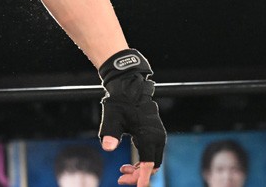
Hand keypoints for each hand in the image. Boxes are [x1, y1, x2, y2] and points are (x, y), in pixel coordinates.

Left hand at [98, 49, 166, 186]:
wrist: (129, 87)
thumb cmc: (120, 102)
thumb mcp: (112, 117)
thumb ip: (109, 133)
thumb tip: (107, 147)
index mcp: (148, 136)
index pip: (148, 165)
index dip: (143, 178)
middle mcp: (157, 138)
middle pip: (152, 166)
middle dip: (138, 175)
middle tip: (120, 178)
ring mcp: (158, 136)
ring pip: (153, 161)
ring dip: (140, 169)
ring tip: (122, 171)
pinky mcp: (155, 134)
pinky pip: (152, 154)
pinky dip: (143, 162)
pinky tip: (130, 164)